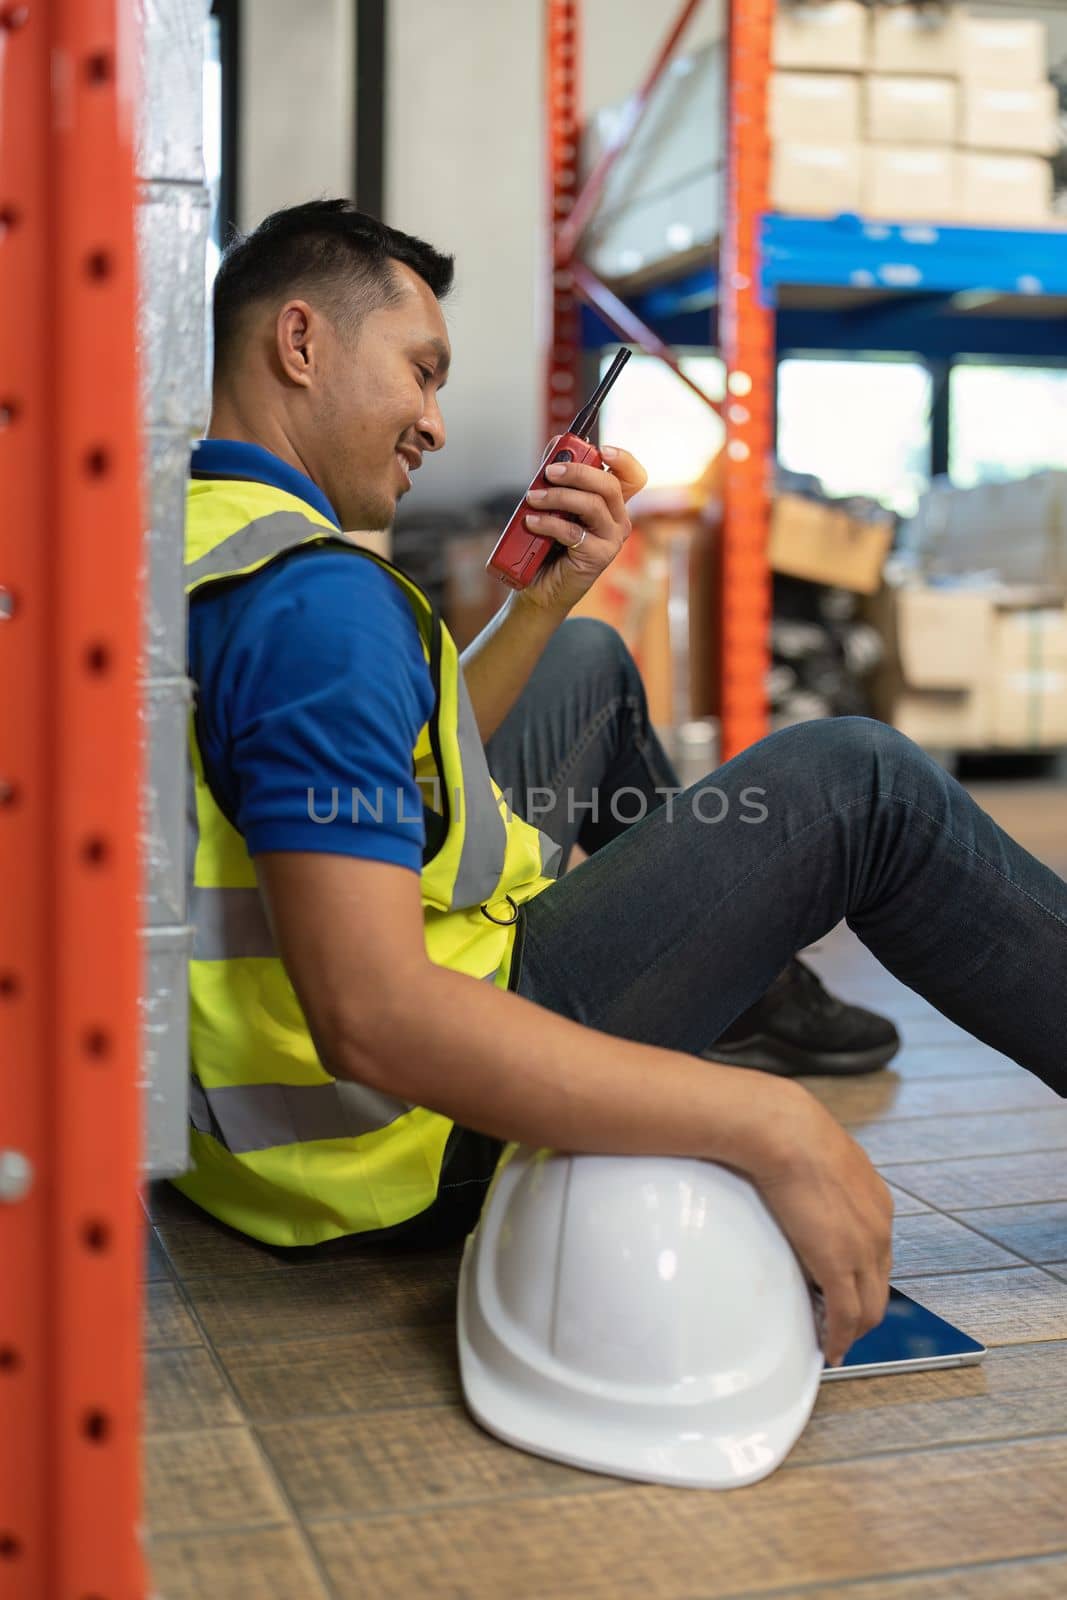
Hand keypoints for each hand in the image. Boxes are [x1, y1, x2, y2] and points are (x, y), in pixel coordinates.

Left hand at [515, 438, 647, 615]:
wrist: (540, 587)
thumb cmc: (546, 545)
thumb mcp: (552, 504)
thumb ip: (556, 476)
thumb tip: (557, 443)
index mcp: (611, 504)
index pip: (632, 476)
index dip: (624, 460)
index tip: (603, 449)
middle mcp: (617, 520)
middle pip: (610, 485)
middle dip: (578, 472)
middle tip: (549, 472)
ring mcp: (611, 539)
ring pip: (592, 505)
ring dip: (558, 497)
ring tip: (532, 498)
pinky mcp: (599, 557)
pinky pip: (574, 532)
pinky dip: (548, 523)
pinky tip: (531, 522)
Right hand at [744, 1080, 893, 1366]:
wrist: (784, 1129)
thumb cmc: (788, 1130)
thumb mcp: (816, 1153)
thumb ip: (816, 1172)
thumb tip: (790, 1169)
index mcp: (875, 1200)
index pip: (878, 1252)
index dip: (863, 1276)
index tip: (846, 1289)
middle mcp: (879, 1227)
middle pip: (880, 1285)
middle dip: (863, 1310)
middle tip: (841, 1326)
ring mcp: (863, 1249)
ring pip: (869, 1306)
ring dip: (852, 1328)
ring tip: (833, 1340)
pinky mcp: (839, 1265)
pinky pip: (846, 1315)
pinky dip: (839, 1337)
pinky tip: (829, 1348)